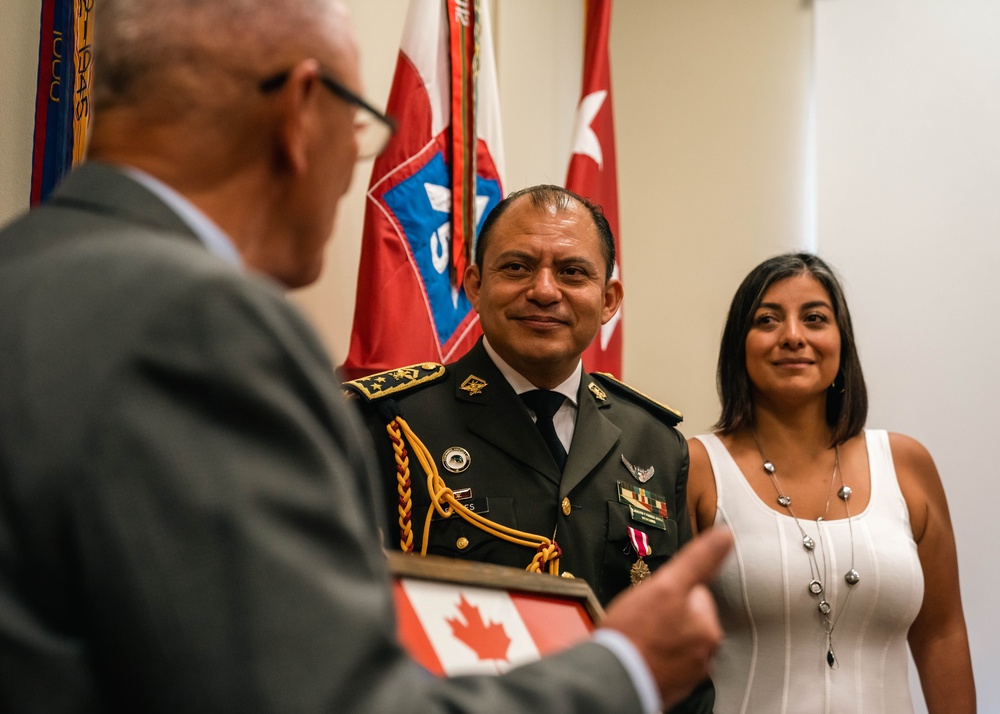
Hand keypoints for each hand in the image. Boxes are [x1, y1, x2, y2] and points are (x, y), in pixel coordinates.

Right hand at [601, 527, 731, 708]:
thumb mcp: (667, 585)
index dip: (670, 589)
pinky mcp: (670, 686)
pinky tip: (638, 652)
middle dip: (665, 614)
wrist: (612, 678)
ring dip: (658, 635)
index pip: (694, 593)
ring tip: (638, 636)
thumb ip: (698, 560)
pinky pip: (663, 662)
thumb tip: (725, 536)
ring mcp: (686, 673)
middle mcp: (704, 654)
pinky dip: (652, 656)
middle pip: (684, 617)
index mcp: (708, 628)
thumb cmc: (635, 635)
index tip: (655, 597)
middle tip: (642, 617)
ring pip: (672, 640)